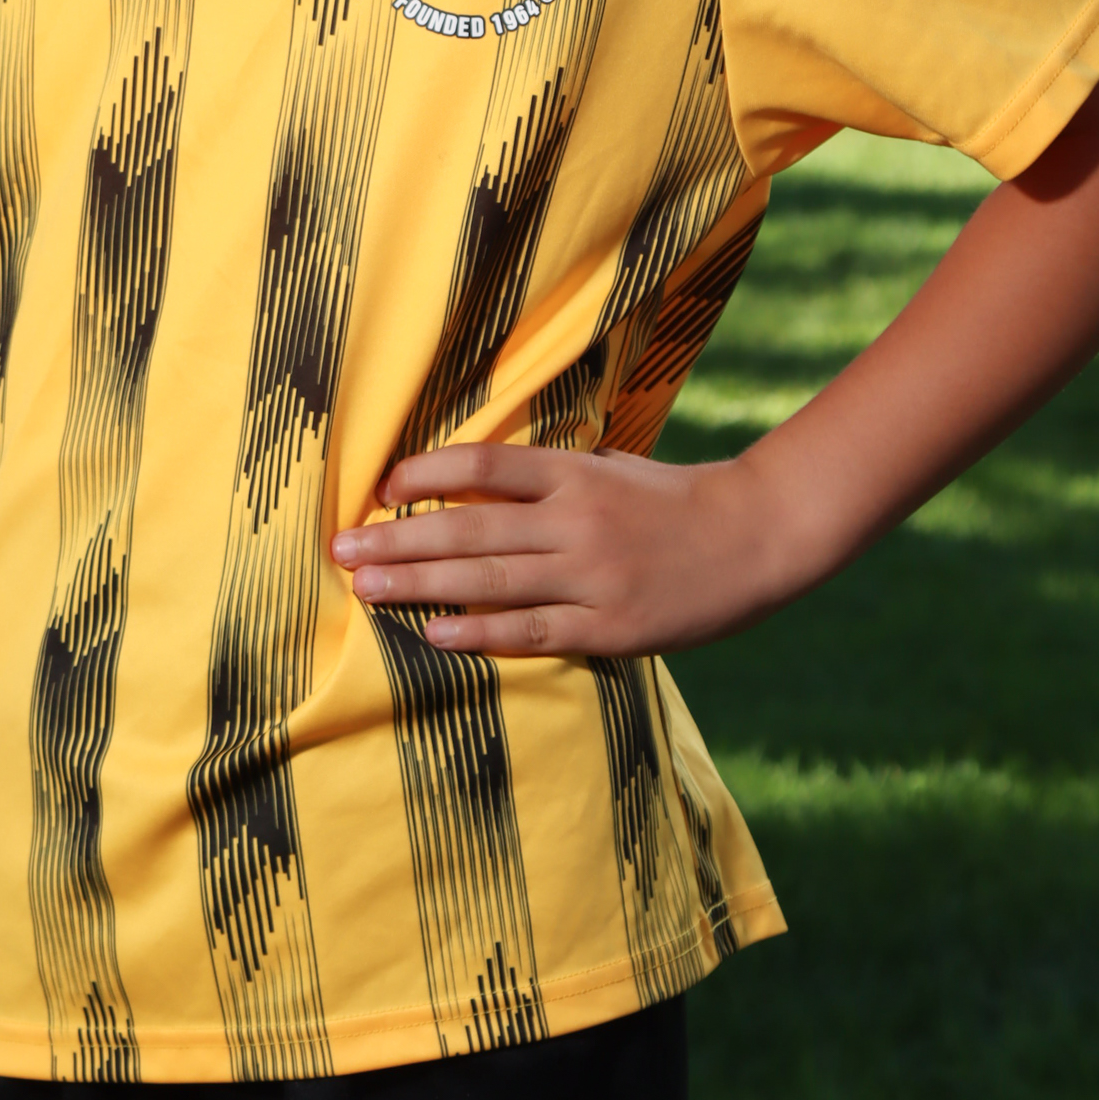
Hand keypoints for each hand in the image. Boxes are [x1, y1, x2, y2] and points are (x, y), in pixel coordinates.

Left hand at [332, 444, 778, 657]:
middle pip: (469, 528)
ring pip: (488, 581)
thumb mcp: (613, 468)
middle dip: (397, 541)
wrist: (757, 537)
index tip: (381, 490)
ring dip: (419, 586)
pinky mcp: (612, 627)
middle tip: (341, 550)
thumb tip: (481, 481)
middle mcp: (576, 520)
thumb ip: (553, 476)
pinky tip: (432, 634)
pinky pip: (531, 631)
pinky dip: (478, 633)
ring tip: (365, 590)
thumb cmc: (676, 500)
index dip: (427, 475)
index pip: (484, 465)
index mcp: (575, 474)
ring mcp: (592, 576)